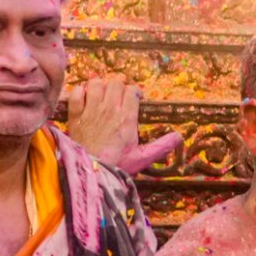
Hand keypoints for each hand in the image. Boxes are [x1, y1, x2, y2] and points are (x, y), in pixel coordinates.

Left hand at [66, 74, 181, 177]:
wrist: (90, 172)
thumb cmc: (117, 166)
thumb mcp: (142, 158)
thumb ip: (161, 146)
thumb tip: (179, 137)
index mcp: (127, 117)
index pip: (132, 90)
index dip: (134, 92)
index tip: (134, 100)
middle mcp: (110, 109)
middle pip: (115, 83)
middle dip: (117, 87)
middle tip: (117, 98)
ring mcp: (91, 110)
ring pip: (96, 84)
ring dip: (99, 88)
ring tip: (100, 96)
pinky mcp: (76, 115)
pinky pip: (76, 92)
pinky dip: (79, 92)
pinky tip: (83, 99)